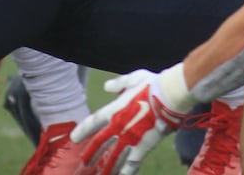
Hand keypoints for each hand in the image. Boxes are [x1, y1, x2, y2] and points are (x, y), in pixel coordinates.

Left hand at [72, 70, 187, 174]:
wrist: (170, 96)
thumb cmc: (153, 85)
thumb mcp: (134, 78)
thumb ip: (119, 83)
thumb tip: (107, 86)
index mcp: (114, 110)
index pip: (93, 123)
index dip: (82, 131)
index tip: (74, 138)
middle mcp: (119, 127)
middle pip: (100, 144)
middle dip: (91, 154)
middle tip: (84, 163)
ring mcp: (130, 139)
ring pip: (114, 157)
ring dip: (106, 166)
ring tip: (99, 174)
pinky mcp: (143, 148)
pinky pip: (132, 164)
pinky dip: (126, 172)